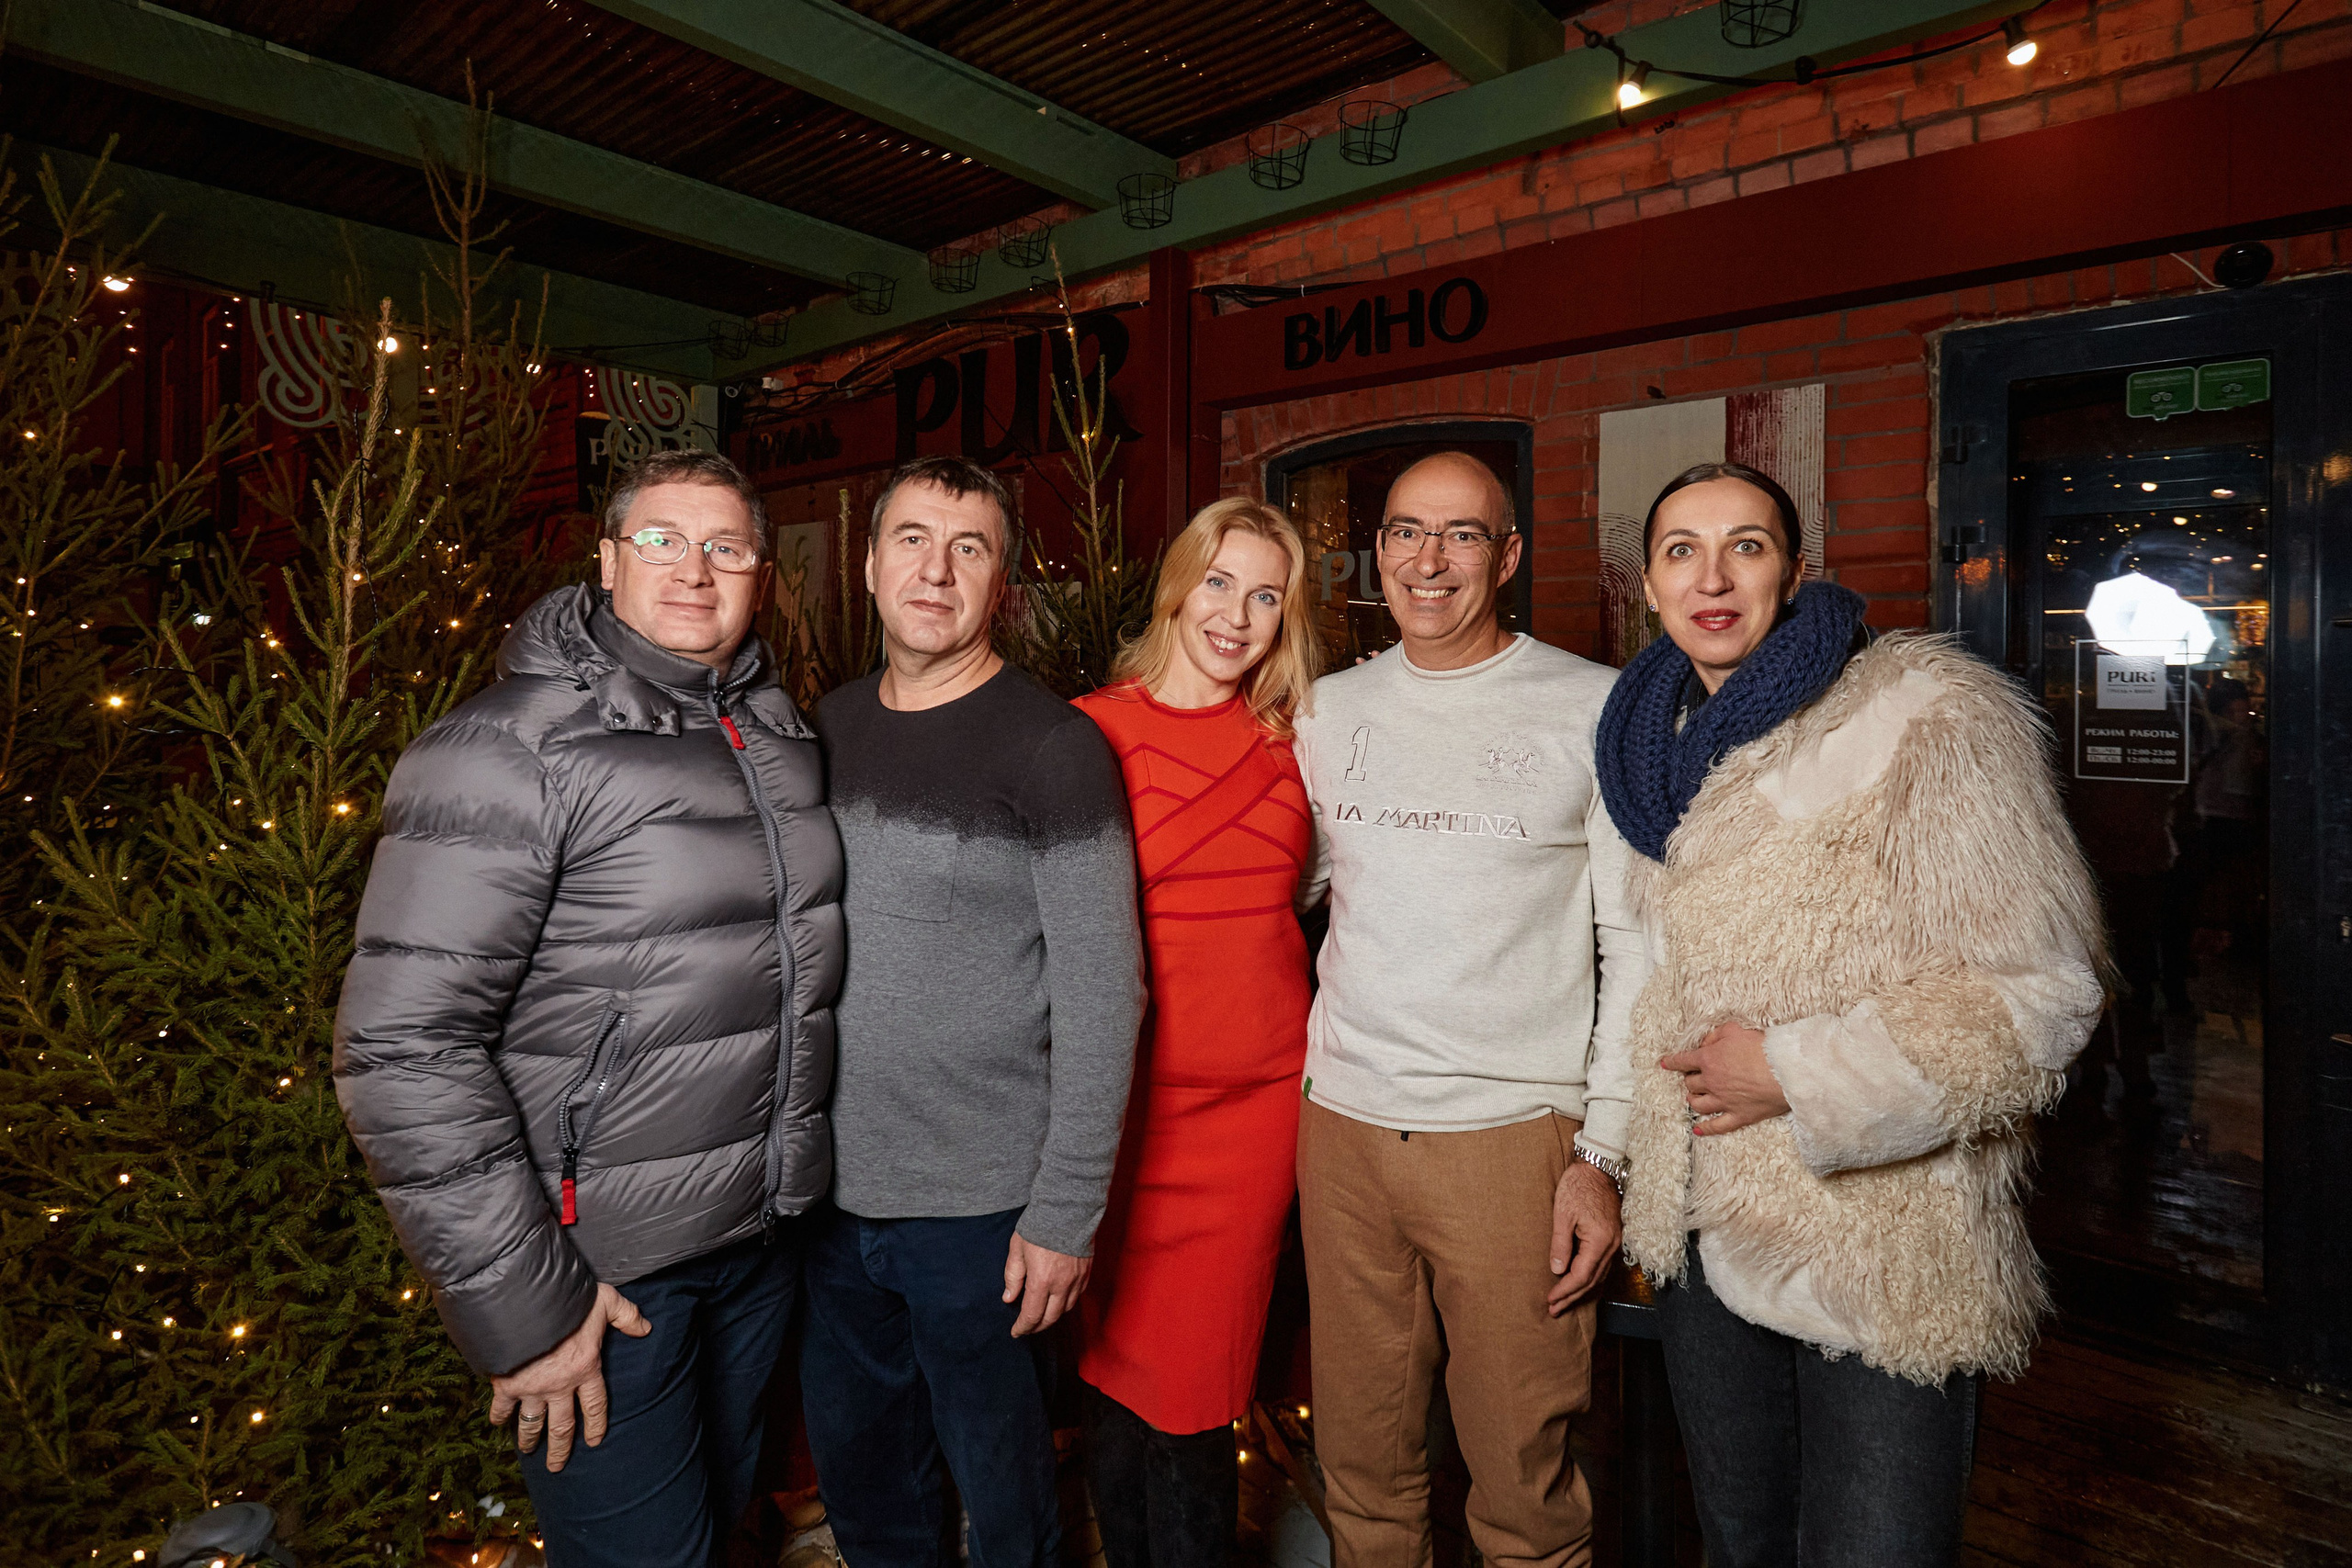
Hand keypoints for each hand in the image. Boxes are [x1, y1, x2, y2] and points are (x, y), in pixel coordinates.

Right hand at [487, 1282, 651, 1470]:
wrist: (527, 1302)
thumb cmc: (569, 1300)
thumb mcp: (606, 1302)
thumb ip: (627, 1315)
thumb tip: (646, 1328)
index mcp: (586, 1369)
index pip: (595, 1405)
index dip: (596, 1424)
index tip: (594, 1441)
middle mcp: (560, 1386)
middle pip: (562, 1425)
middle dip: (560, 1448)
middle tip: (557, 1466)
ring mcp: (532, 1388)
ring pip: (532, 1423)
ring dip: (530, 1439)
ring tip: (528, 1451)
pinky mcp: (507, 1384)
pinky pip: (502, 1407)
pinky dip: (498, 1417)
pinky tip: (497, 1424)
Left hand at [1003, 1232, 1091, 1336]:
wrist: (1067, 1210)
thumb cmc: (1039, 1227)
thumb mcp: (1017, 1249)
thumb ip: (1013, 1276)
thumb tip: (1009, 1298)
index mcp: (1041, 1281)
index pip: (1031, 1314)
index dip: (1023, 1327)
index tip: (1016, 1332)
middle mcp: (1061, 1285)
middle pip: (1050, 1318)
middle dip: (1037, 1327)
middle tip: (1027, 1328)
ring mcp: (1076, 1280)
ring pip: (1065, 1310)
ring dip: (1052, 1317)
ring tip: (1041, 1316)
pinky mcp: (1086, 1274)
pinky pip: (1076, 1297)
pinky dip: (1066, 1304)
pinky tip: (1057, 1302)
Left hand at [1547, 1158, 1621, 1314]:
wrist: (1598, 1166)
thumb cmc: (1578, 1186)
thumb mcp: (1563, 1213)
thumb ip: (1560, 1243)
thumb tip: (1557, 1270)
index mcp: (1600, 1241)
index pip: (1582, 1276)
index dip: (1565, 1291)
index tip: (1550, 1300)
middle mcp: (1612, 1246)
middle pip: (1592, 1281)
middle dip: (1572, 1297)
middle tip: (1554, 1310)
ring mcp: (1615, 1243)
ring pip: (1600, 1276)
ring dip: (1582, 1292)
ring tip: (1564, 1303)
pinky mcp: (1613, 1238)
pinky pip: (1603, 1266)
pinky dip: (1591, 1279)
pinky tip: (1581, 1285)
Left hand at [1661, 1020, 1790, 1136]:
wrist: (1786, 1069)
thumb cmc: (1763, 1047)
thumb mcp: (1735, 1030)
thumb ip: (1716, 1035)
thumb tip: (1705, 1043)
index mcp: (1709, 1059)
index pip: (1683, 1061)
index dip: (1672, 1062)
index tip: (1665, 1064)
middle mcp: (1712, 1082)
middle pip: (1690, 1084)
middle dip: (1689, 1080)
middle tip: (1694, 1077)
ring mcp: (1724, 1101)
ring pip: (1698, 1105)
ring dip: (1693, 1100)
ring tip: (1694, 1098)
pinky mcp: (1739, 1116)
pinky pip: (1717, 1126)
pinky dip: (1705, 1129)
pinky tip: (1698, 1130)